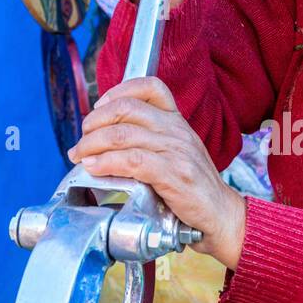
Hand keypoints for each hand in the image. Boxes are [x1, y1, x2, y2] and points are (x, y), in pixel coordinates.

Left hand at [67, 78, 246, 270]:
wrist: (221, 215)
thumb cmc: (194, 188)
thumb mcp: (177, 153)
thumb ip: (150, 141)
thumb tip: (106, 139)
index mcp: (177, 122)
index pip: (150, 87)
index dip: (118, 91)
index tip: (99, 108)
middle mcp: (176, 130)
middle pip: (126, 109)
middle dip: (94, 122)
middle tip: (82, 141)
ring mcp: (176, 151)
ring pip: (123, 134)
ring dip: (92, 144)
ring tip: (80, 156)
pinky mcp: (173, 174)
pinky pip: (131, 160)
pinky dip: (106, 162)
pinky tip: (94, 167)